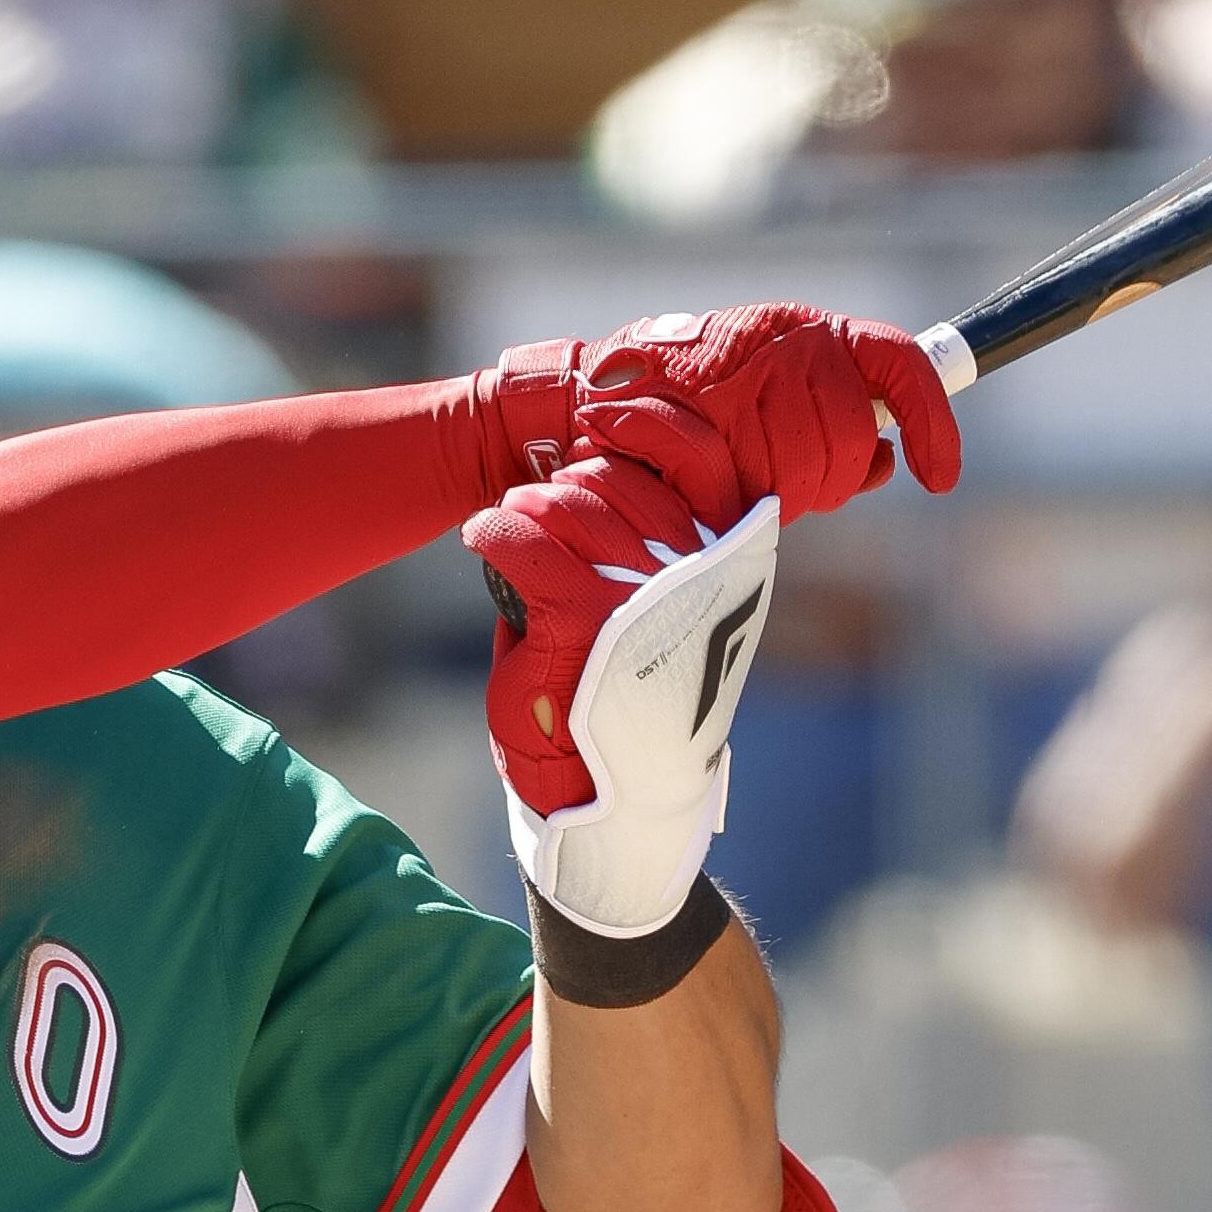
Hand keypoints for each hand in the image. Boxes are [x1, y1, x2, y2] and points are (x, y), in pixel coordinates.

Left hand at [471, 400, 735, 813]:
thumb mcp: (665, 613)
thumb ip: (652, 547)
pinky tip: (480, 537)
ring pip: (568, 505)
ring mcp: (639, 593)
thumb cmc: (633, 696)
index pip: (699, 460)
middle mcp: (696, 571)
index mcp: (732, 563)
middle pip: (618, 480)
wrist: (608, 791)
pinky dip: (492, 530)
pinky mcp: (580, 617)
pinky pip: (521, 539)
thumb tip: (598, 474)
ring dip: (527, 505)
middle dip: (569, 483)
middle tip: (539, 503)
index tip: (599, 419)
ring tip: (510, 521)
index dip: (646, 424)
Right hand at [541, 303, 963, 519]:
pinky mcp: (721, 405)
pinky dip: (753, 499)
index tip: (940, 479)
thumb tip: (885, 462)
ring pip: (819, 460)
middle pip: (857, 425)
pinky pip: (774, 480)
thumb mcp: (761, 412)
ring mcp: (756, 366)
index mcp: (808, 329)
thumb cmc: (672, 414)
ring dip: (784, 491)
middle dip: (829, 475)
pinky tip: (722, 490)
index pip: (899, 362)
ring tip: (733, 480)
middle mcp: (791, 338)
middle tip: (773, 485)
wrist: (580, 403)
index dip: (932, 422)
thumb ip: (823, 430)